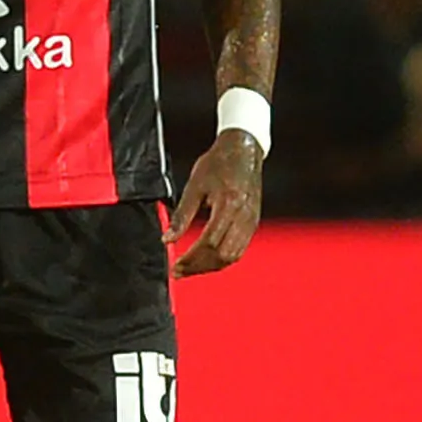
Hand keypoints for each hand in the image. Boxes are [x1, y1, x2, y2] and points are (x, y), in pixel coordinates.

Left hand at [169, 129, 263, 276]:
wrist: (243, 150)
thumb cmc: (217, 164)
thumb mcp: (194, 186)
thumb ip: (181, 216)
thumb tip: (168, 239)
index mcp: (229, 204)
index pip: (210, 242)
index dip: (191, 258)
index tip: (175, 265)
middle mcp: (244, 216)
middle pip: (223, 255)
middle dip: (199, 267)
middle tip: (179, 271)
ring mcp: (252, 221)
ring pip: (233, 256)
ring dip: (210, 267)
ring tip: (190, 269)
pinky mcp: (253, 222)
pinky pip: (239, 249)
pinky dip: (222, 259)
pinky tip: (206, 259)